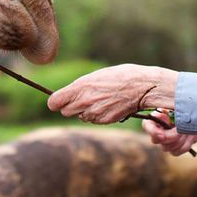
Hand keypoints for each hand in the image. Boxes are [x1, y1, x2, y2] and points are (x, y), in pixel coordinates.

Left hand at [47, 64, 178, 124]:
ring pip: (81, 116)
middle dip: (70, 107)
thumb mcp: (96, 76)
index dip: (55, 102)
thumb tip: (70, 94)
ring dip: (85, 111)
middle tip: (81, 99)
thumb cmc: (120, 76)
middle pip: (65, 112)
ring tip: (100, 99)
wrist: (142, 86)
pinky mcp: (104, 121)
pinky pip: (94, 120)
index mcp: (80, 87)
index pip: (54, 102)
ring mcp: (94, 113)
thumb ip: (80, 87)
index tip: (58, 100)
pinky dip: (97, 115)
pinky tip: (108, 105)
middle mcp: (85, 102)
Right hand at [142, 109, 196, 156]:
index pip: (147, 126)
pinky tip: (190, 138)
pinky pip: (175, 152)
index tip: (162, 135)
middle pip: (156, 140)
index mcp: (157, 117)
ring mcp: (165, 141)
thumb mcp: (180, 109)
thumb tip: (162, 115)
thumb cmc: (189, 111)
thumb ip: (170, 113)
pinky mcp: (173, 148)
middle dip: (171, 136)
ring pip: (166, 148)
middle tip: (181, 130)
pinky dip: (184, 146)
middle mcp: (158, 129)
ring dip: (180, 140)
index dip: (152, 132)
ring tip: (188, 131)